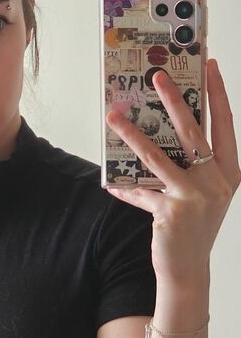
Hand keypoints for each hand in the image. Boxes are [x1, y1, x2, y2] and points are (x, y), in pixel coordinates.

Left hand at [105, 59, 240, 283]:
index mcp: (228, 172)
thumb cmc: (192, 228)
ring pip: (158, 155)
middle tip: (158, 76)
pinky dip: (123, 187)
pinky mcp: (171, 211)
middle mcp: (216, 181)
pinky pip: (140, 191)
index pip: (225, 124)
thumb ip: (184, 168)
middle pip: (192, 131)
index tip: (210, 66)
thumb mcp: (198, 194)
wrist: (189, 270)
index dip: (218, 94)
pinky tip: (109, 183)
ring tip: (113, 115)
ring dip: (132, 133)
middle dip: (174, 100)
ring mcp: (195, 196)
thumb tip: (153, 136)